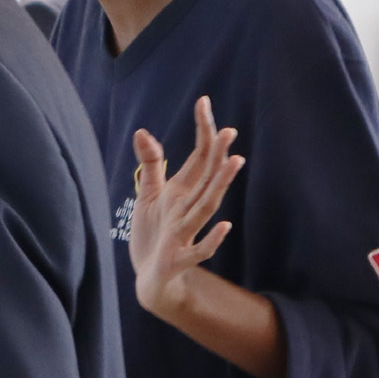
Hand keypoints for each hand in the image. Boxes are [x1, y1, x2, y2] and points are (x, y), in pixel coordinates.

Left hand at [129, 95, 243, 320]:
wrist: (149, 276)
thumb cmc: (152, 234)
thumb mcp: (149, 195)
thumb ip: (150, 165)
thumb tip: (143, 131)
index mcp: (182, 192)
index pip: (198, 157)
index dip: (202, 131)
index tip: (203, 101)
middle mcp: (188, 208)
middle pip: (206, 177)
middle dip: (216, 154)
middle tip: (228, 129)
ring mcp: (187, 232)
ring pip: (207, 206)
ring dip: (221, 185)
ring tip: (235, 162)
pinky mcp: (180, 258)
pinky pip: (201, 249)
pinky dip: (212, 239)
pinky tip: (225, 226)